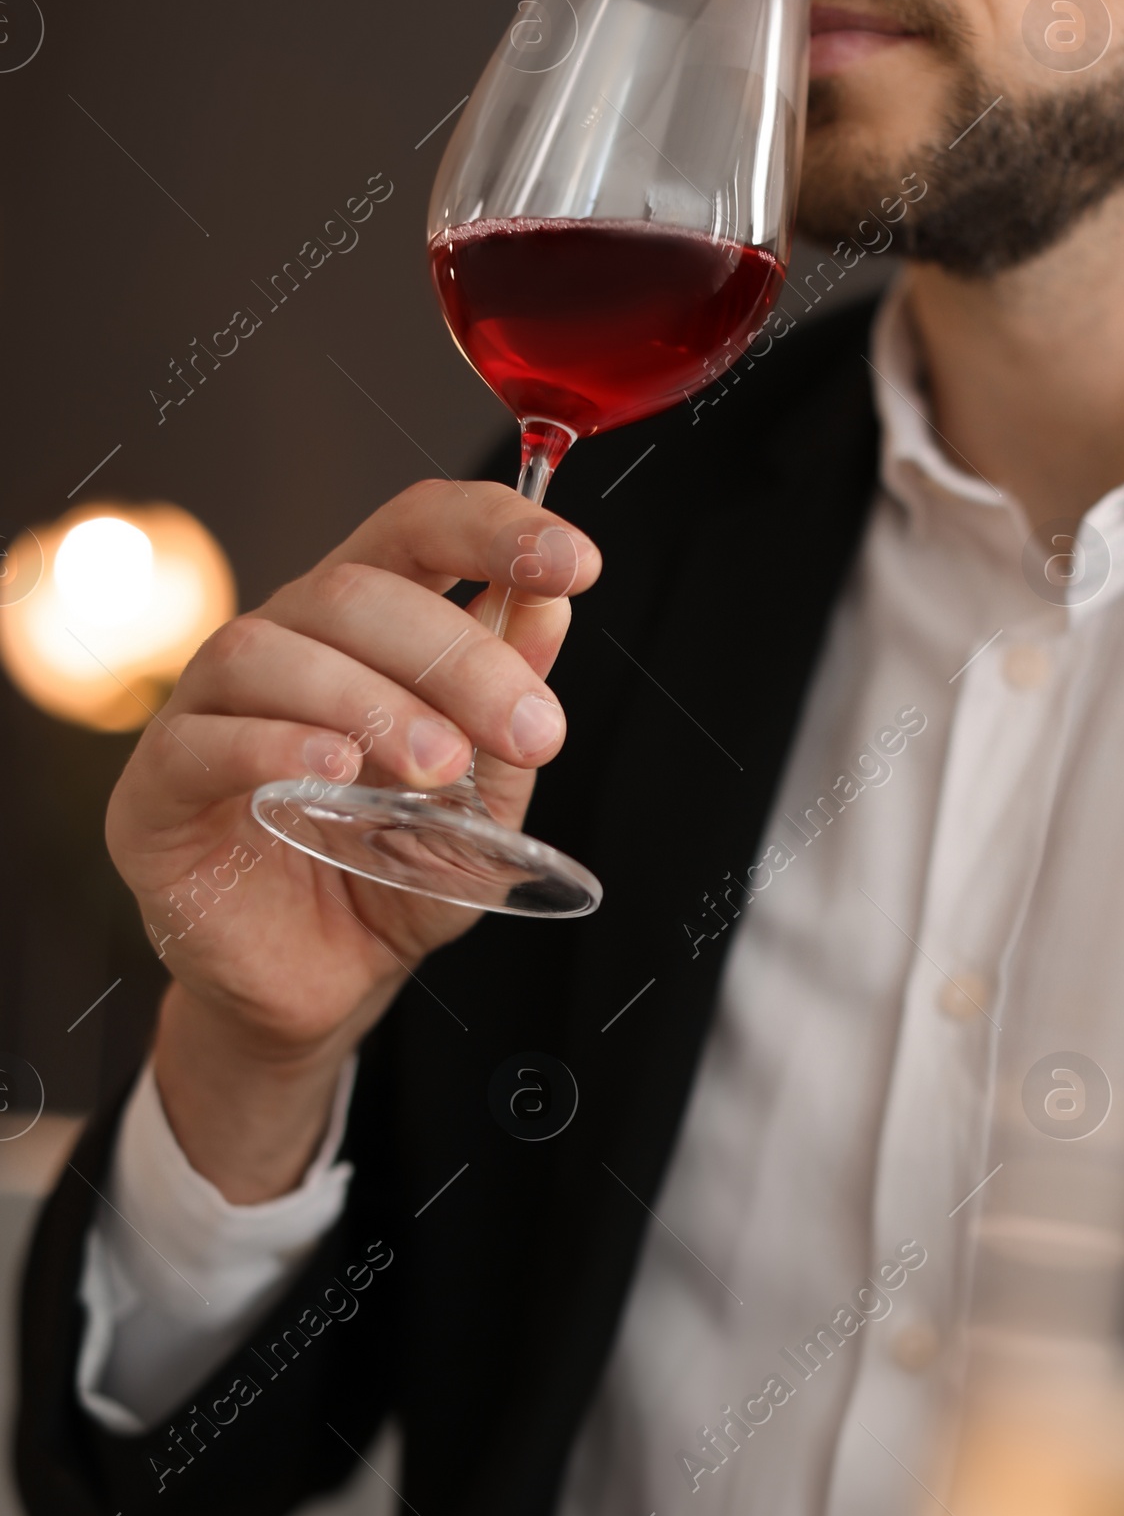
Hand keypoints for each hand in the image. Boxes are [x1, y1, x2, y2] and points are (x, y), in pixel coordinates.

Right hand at [106, 479, 599, 1195]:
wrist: (321, 988)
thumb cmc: (391, 876)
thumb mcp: (482, 801)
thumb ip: (509, 711)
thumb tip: (551, 607)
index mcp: (359, 628)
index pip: (412, 529)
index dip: (491, 528)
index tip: (575, 560)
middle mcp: (277, 646)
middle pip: (353, 590)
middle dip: (458, 654)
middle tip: (532, 731)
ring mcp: (205, 712)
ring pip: (270, 650)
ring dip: (372, 700)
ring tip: (441, 770)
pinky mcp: (156, 792)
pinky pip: (202, 743)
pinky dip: (275, 745)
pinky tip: (337, 773)